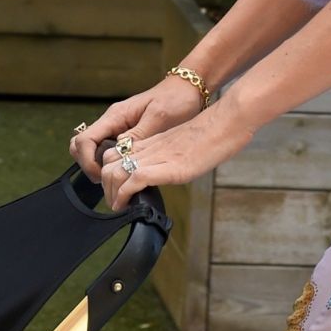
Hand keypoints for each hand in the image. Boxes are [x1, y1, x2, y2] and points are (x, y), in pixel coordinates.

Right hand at [69, 77, 206, 179]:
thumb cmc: (176, 100)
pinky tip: (126, 172)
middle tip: (107, 181)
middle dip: (89, 166)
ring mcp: (118, 128)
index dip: (87, 161)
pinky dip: (112, 163)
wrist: (188, 90)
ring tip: (117, 180)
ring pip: (94, 150)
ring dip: (99, 166)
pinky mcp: (127, 134)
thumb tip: (119, 151)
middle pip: (82, 146)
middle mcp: (112, 122)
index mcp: (115, 116)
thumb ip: (138, 135)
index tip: (101, 176)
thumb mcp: (158, 118)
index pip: (84, 140)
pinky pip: (110, 151)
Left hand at [99, 97, 254, 211]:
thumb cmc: (213, 134)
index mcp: (151, 142)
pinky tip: (125, 206)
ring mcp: (156, 157)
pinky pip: (133, 179)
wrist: (225, 123)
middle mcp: (148, 149)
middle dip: (106, 187)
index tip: (115, 190)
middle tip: (114, 203)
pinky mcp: (167, 167)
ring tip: (118, 207)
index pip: (114, 154)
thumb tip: (167, 170)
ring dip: (111, 194)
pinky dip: (123, 196)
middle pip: (108, 164)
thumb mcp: (183, 145)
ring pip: (114, 172)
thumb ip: (169, 155)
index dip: (108, 173)